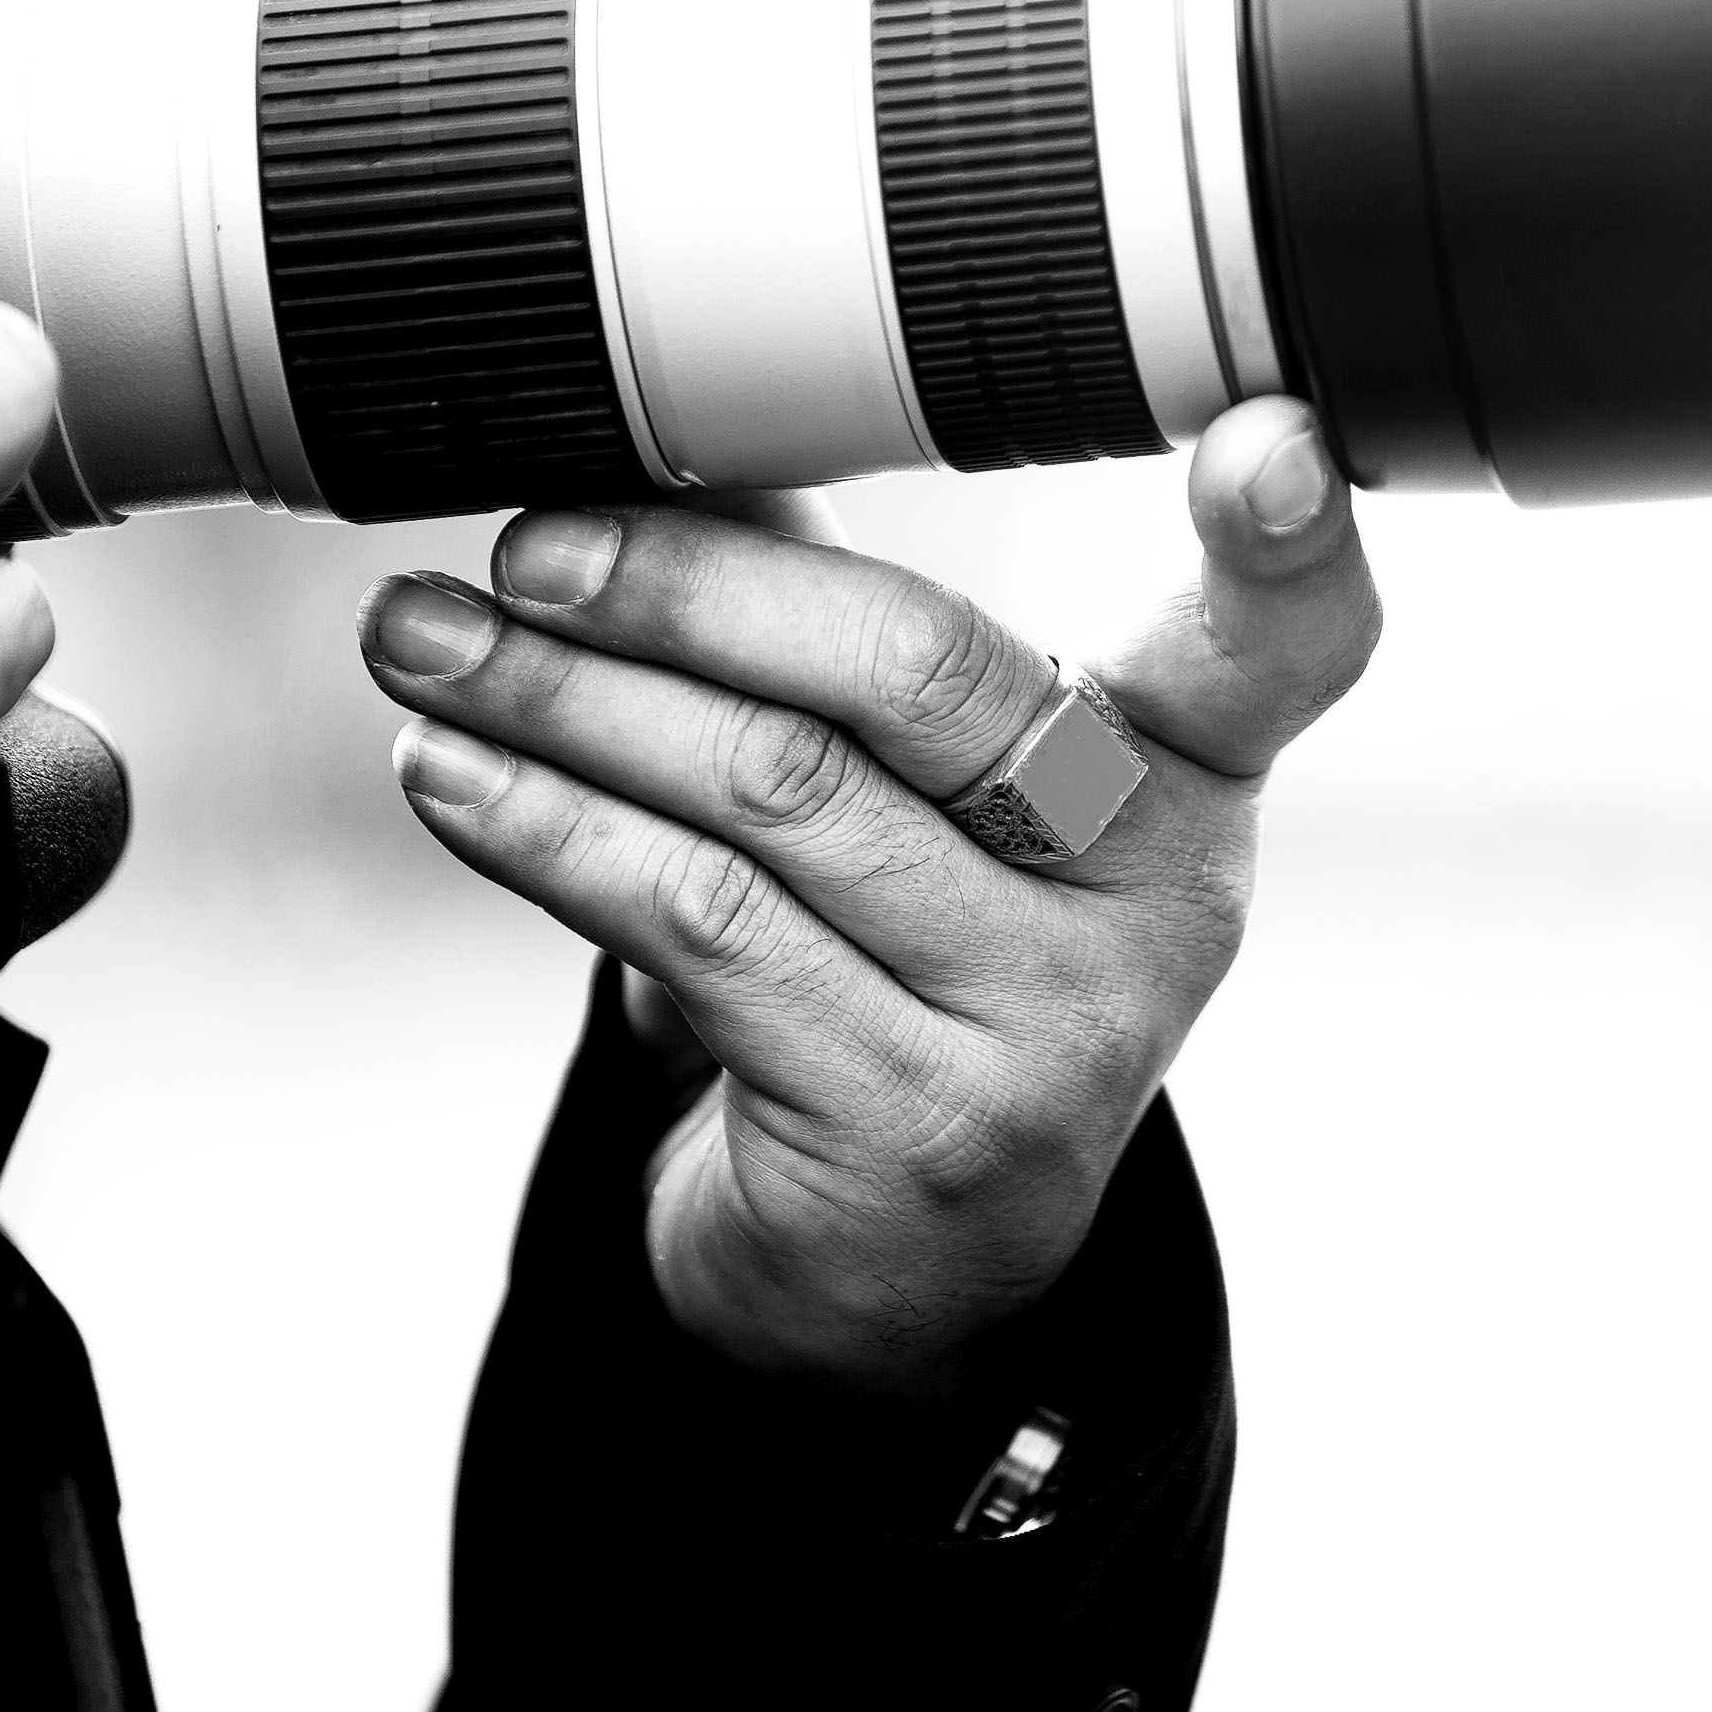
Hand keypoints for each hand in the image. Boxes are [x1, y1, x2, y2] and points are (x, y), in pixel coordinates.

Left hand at [359, 401, 1380, 1401]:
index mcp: (1187, 775)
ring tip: (426, 643)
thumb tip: (672, 464)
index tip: (1267, 440)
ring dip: (565, 704)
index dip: (1285, 545)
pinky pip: (699, 927)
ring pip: (774, 797)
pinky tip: (456, 776)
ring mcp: (1051, 1029)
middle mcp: (1157, 899)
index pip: (1272, 649)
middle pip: (920, 679)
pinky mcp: (918, 1127)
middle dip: (687, 590)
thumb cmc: (896, 969)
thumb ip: (832, 629)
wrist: (887, 1271)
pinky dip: (551, 828)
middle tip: (530, 548)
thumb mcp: (909, 795)